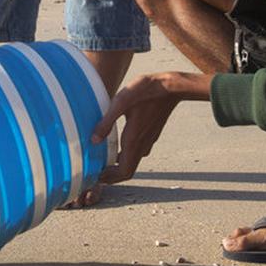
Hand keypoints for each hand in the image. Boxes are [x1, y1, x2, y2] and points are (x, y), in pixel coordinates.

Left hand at [90, 72, 210, 183]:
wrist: (172, 86)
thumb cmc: (146, 91)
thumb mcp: (121, 102)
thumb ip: (106, 122)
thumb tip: (93, 141)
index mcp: (134, 140)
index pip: (124, 172)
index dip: (110, 179)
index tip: (97, 177)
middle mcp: (142, 144)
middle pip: (128, 170)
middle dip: (112, 175)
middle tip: (97, 172)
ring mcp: (149, 139)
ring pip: (133, 161)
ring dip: (119, 166)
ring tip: (104, 160)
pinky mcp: (151, 132)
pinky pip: (138, 151)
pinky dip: (126, 155)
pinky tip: (117, 144)